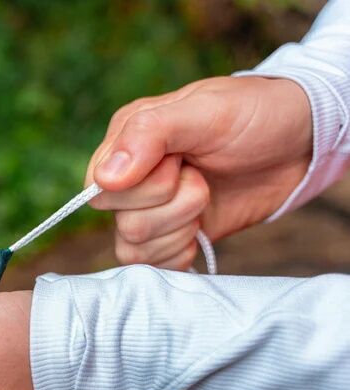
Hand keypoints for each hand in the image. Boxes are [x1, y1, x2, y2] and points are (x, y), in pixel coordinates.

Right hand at [87, 76, 311, 269]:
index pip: (101, 189)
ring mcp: (149, 210)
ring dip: (180, 228)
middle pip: (122, 222)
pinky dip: (180, 253)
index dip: (143, 188)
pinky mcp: (170, 236)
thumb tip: (105, 177)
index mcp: (126, 140)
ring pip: (135, 248)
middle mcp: (130, 178)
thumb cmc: (255, 114)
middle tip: (202, 179)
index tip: (181, 163)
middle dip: (172, 206)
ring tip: (206, 199)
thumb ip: (151, 134)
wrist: (301, 142)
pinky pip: (150, 266)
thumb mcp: (206, 109)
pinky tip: (202, 229)